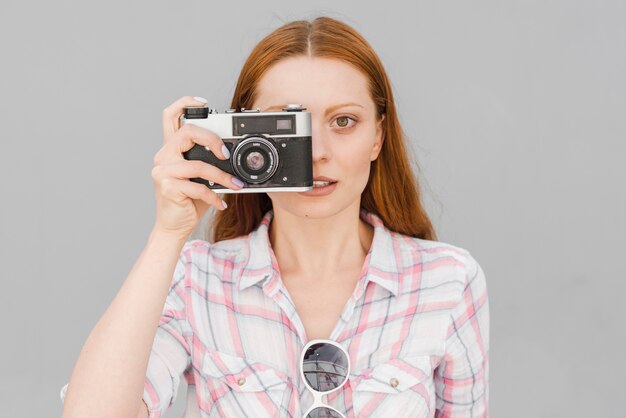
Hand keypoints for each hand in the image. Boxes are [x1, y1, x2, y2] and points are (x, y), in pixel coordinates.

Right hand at [151, 96, 242, 237]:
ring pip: (198, 164)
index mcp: (171, 149)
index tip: (204, 103)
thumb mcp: (200, 177)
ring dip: (222, 177)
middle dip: (212, 139)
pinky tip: (221, 203)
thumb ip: (209, 162)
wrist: (174, 227)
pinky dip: (214, 196)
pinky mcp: (167, 187)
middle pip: (187, 132)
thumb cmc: (188, 201)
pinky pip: (198, 186)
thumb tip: (233, 156)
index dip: (185, 103)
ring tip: (235, 185)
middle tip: (226, 155)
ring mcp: (163, 171)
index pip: (170, 116)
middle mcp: (164, 156)